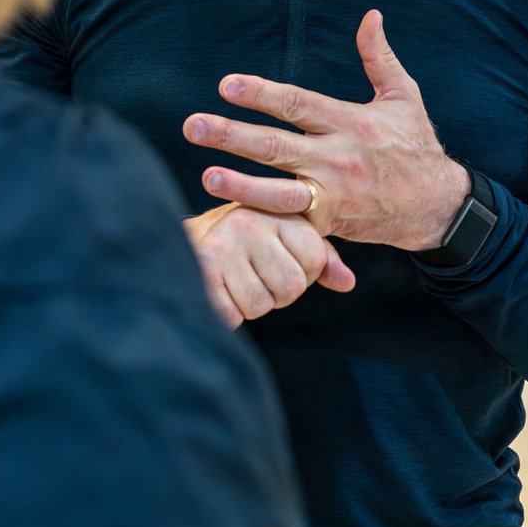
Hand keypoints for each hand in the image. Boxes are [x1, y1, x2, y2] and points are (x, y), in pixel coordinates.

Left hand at [183, 10, 470, 251]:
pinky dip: (263, 219)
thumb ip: (378, 56)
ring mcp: (333, 194)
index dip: (261, 94)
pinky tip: (229, 214)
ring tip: (207, 176)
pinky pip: (292, 222)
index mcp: (351, 122)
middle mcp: (338, 157)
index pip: (298, 104)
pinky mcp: (330, 224)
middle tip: (193, 126)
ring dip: (241, 184)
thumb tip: (370, 15)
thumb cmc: (416, 147)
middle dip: (232, 136)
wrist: (439, 208)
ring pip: (280, 190)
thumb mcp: (403, 96)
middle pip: (277, 146)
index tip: (227, 85)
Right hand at [184, 202, 355, 328]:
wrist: (180, 240)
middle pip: (292, 286)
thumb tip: (347, 282)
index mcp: (276, 212)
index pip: (317, 259)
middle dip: (278, 293)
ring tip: (237, 281)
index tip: (280, 261)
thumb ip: (322, 258)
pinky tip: (220, 291)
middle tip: (256, 275)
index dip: (304, 273)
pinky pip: (232, 314)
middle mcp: (250, 223)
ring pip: (262, 304)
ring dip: (252, 305)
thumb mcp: (287, 238)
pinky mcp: (201, 270)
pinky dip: (230, 314)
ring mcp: (223, 246)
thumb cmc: (245, 243)